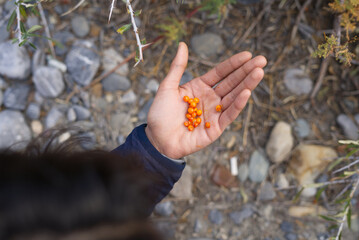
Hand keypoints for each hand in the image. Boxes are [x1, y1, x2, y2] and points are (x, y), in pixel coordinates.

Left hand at [145, 42, 266, 158]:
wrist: (157, 139)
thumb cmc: (160, 114)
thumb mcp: (167, 87)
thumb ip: (177, 67)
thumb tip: (182, 44)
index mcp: (200, 87)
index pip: (220, 73)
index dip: (233, 64)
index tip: (247, 54)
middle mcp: (210, 99)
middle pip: (231, 83)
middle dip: (246, 71)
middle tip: (262, 60)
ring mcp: (214, 113)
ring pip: (234, 96)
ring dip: (247, 84)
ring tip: (259, 72)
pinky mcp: (216, 128)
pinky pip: (229, 114)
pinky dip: (238, 104)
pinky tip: (246, 92)